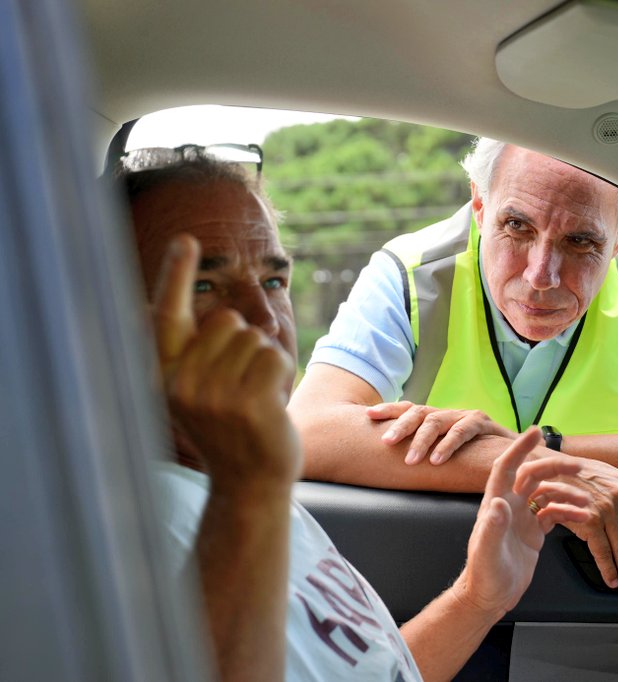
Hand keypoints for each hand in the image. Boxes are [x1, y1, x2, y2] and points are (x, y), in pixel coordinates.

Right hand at [154, 234, 299, 493]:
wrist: (250, 483)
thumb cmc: (232, 431)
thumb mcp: (202, 392)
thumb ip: (200, 355)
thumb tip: (221, 315)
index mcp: (165, 376)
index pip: (167, 315)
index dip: (176, 274)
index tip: (186, 239)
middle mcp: (181, 382)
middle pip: (228, 322)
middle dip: (245, 344)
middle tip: (243, 388)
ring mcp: (213, 394)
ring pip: (255, 339)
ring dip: (266, 362)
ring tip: (256, 399)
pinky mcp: (247, 403)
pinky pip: (274, 357)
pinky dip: (282, 374)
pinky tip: (272, 404)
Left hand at [367, 401, 515, 464]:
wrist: (519, 457)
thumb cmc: (477, 459)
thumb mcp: (448, 455)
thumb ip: (427, 454)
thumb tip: (391, 464)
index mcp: (437, 419)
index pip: (409, 409)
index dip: (388, 409)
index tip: (368, 415)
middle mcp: (450, 414)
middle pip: (419, 412)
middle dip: (400, 426)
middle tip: (385, 442)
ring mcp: (466, 416)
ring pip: (438, 420)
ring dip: (422, 440)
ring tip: (410, 459)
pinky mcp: (484, 423)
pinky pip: (464, 430)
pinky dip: (449, 444)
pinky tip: (437, 459)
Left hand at [457, 428, 589, 615]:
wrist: (490, 596)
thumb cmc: (484, 575)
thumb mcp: (487, 552)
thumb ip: (492, 528)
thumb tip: (498, 504)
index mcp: (496, 504)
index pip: (506, 467)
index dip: (519, 448)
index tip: (535, 432)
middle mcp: (509, 506)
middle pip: (533, 476)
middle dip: (554, 468)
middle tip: (578, 467)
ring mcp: (522, 518)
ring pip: (547, 494)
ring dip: (566, 492)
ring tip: (587, 498)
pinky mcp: (533, 532)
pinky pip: (554, 514)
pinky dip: (569, 513)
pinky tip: (583, 517)